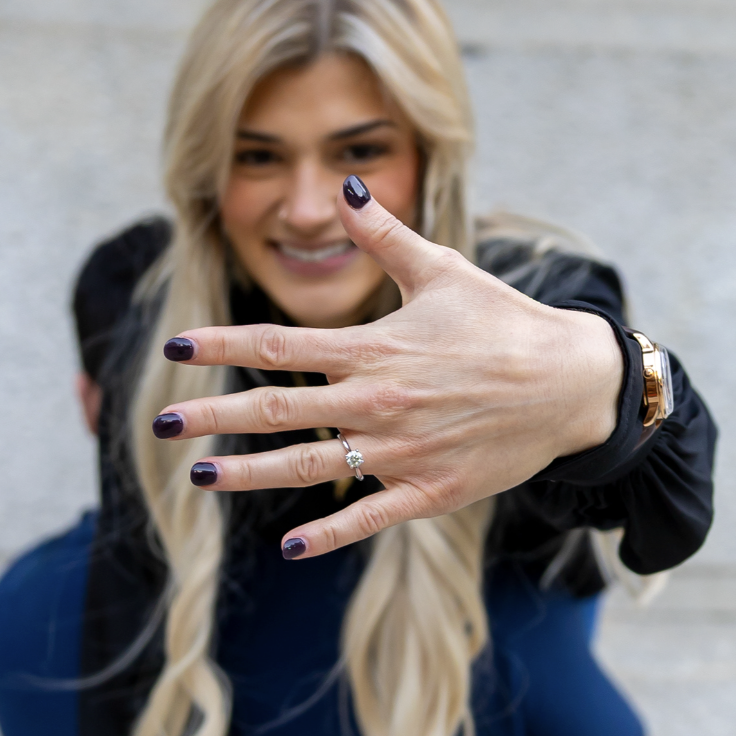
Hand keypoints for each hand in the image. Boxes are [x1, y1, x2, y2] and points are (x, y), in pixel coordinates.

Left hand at [153, 178, 622, 557]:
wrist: (573, 383)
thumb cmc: (504, 322)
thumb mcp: (443, 271)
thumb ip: (384, 238)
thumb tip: (347, 190)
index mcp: (376, 347)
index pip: (282, 346)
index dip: (224, 346)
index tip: (178, 346)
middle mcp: (380, 400)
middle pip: (279, 409)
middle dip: (214, 417)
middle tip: (162, 424)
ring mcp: (403, 450)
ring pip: (310, 466)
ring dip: (250, 474)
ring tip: (201, 478)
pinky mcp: (431, 490)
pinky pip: (370, 515)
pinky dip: (329, 533)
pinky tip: (289, 545)